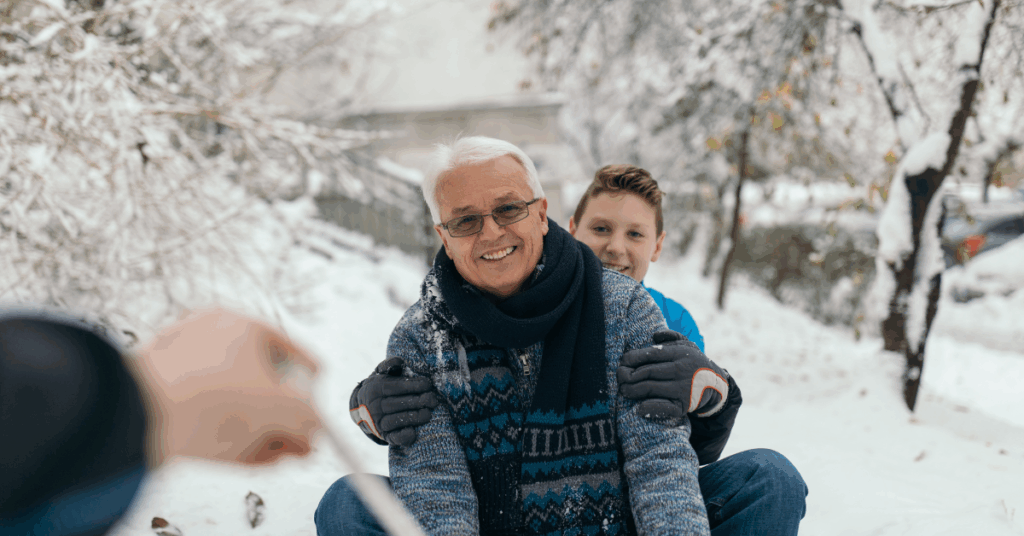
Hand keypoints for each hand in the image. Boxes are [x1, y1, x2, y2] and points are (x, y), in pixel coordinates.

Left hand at [134, 309, 321, 464]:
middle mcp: (210, 337)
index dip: (310, 385)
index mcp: (241, 323)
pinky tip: (249, 456)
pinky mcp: (163, 394)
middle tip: (298, 439)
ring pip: (235, 400)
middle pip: (262, 380)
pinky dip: (231, 434)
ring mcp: (183, 364)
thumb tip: (312, 426)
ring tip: (276, 454)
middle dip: (284, 416)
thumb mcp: (279, 408)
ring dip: (261, 430)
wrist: (136, 416)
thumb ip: (307, 417)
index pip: (291, 351)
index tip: (316, 408)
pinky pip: (208, 414)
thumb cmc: (204, 398)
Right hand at [349, 357, 437, 446]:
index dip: (412, 385)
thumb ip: (389, 366)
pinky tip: (414, 432)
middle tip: (432, 399)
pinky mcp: (384, 435)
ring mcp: (378, 422)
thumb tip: (399, 361)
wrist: (363, 408)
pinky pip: (393, 438)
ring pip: (396, 421)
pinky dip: (403, 436)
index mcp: (375, 389)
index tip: (427, 384)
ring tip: (428, 413)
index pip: (395, 387)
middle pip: (397, 404)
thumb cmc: (381, 387)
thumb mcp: (381, 374)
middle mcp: (375, 406)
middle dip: (417, 401)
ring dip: (413, 418)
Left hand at [618, 330, 728, 420]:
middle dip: (628, 375)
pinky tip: (639, 407)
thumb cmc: (694, 363)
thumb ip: (671, 337)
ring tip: (624, 390)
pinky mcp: (684, 405)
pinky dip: (649, 407)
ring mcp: (683, 389)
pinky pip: (663, 407)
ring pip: (651, 388)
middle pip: (647, 372)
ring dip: (633, 390)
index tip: (622, 362)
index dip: (632, 358)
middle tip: (619, 377)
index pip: (650, 354)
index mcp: (680, 353)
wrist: (717, 385)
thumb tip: (654, 336)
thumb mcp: (688, 346)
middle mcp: (681, 370)